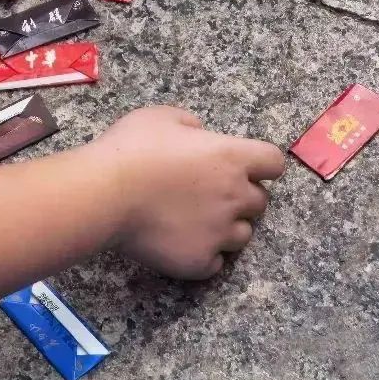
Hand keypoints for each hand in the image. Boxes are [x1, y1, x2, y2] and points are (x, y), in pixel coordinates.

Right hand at [88, 107, 285, 279]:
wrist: (105, 194)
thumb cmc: (132, 148)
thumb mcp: (161, 116)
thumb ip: (190, 124)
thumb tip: (200, 135)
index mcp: (231, 157)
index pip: (274, 163)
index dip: (261, 165)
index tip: (246, 166)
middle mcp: (234, 196)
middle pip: (260, 202)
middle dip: (241, 197)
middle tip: (211, 194)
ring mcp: (219, 232)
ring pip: (242, 235)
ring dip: (226, 228)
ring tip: (195, 221)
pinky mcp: (199, 261)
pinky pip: (215, 263)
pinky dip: (203, 254)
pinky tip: (181, 242)